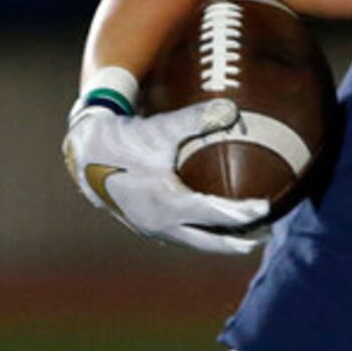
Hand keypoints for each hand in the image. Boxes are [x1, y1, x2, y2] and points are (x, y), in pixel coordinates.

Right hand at [63, 98, 272, 254]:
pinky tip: (209, 227)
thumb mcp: (161, 128)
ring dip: (218, 240)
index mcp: (168, 204)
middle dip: (238, 241)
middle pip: (209, 242)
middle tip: (265, 235)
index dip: (244, 213)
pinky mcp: (143, 225)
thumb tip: (231, 108)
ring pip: (193, 241)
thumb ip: (196, 119)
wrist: (84, 152)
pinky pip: (179, 235)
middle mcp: (161, 223)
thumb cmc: (124, 139)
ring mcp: (150, 228)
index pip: (216, 214)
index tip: (266, 208)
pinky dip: (198, 233)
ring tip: (243, 236)